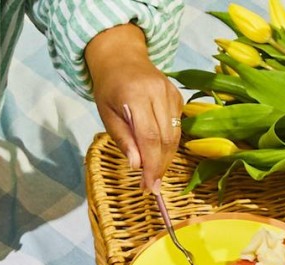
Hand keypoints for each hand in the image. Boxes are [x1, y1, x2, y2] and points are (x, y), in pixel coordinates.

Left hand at [85, 24, 183, 190]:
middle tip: (152, 186)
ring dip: (166, 159)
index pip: (149, 138)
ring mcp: (171, 92)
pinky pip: (177, 127)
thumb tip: (137, 166)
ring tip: (155, 174)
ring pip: (175, 135)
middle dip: (160, 167)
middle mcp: (157, 92)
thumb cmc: (109, 90)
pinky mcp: (178, 95)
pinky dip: (170, 145)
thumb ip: (123, 140)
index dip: (151, 166)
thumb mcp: (107, 116)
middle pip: (166, 139)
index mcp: (135, 96)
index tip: (149, 187)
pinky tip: (159, 154)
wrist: (122, 57)